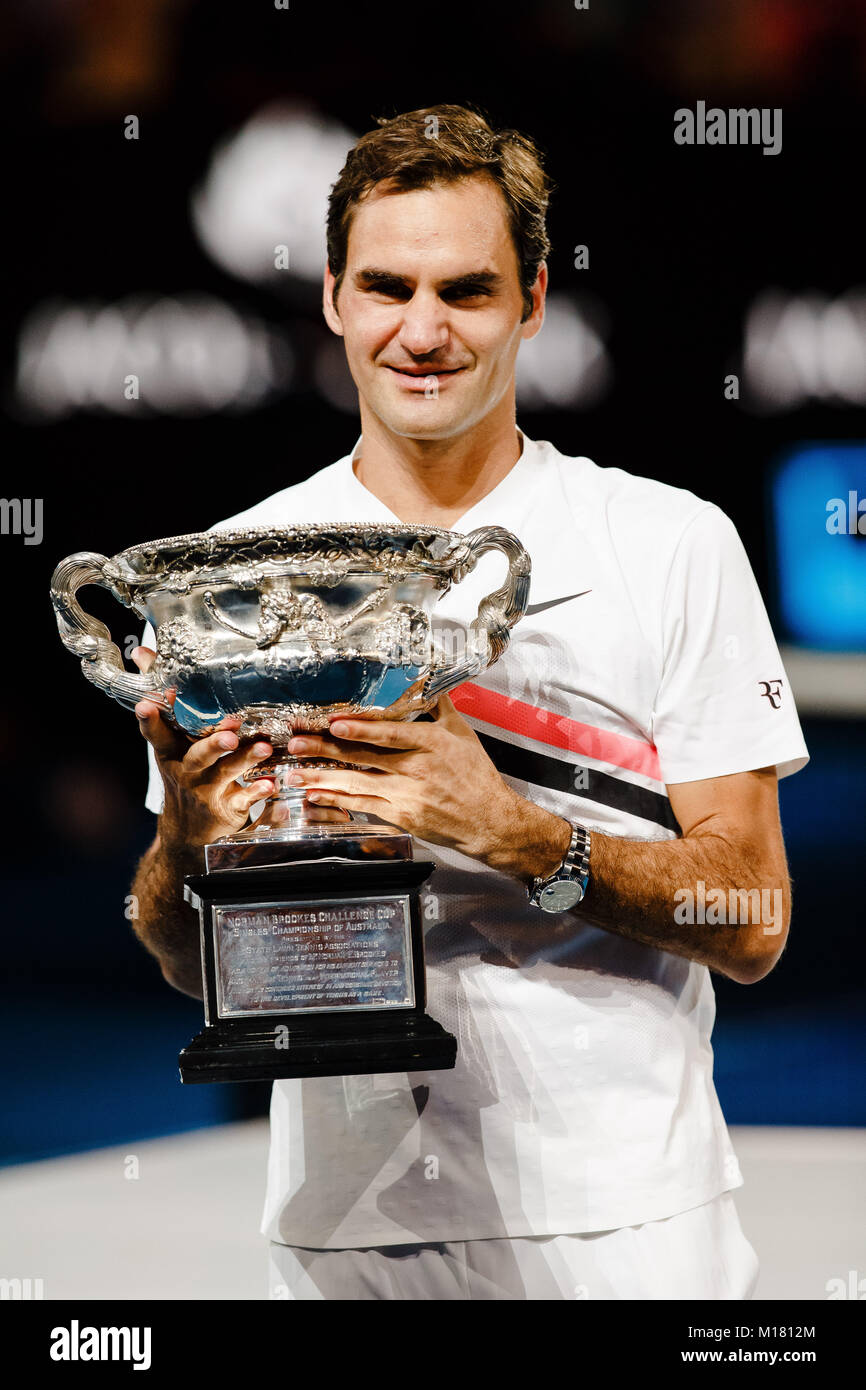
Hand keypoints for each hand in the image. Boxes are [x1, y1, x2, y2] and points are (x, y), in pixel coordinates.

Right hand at [131, 646, 274, 846]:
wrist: (188, 831)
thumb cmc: (183, 772)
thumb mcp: (168, 741)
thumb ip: (162, 697)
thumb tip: (141, 652)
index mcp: (170, 753)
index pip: (156, 734)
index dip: (150, 719)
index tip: (145, 704)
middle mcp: (187, 771)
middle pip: (198, 756)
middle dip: (213, 745)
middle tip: (230, 734)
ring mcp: (207, 790)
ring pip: (225, 774)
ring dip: (244, 760)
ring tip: (263, 748)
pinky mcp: (228, 807)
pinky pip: (244, 800)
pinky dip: (258, 793)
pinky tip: (271, 784)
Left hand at [284, 693, 535, 869]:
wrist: (489, 821)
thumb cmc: (477, 776)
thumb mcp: (462, 733)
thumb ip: (439, 705)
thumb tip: (427, 679)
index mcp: (431, 744)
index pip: (391, 734)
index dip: (361, 729)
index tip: (334, 722)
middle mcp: (415, 769)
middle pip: (363, 757)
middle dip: (325, 749)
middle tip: (296, 742)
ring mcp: (405, 795)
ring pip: (356, 783)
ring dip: (321, 777)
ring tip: (294, 772)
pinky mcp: (400, 815)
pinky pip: (362, 805)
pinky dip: (336, 800)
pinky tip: (315, 794)